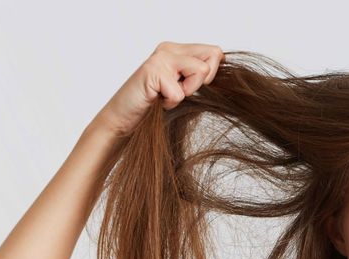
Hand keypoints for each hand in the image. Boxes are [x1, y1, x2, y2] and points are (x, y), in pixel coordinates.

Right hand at [92, 42, 224, 136]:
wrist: (123, 118)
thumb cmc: (154, 107)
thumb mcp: (182, 88)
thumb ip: (198, 76)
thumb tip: (226, 69)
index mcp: (177, 50)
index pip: (215, 52)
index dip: (212, 74)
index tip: (192, 87)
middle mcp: (169, 49)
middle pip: (213, 56)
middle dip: (203, 81)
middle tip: (180, 91)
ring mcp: (160, 59)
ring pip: (201, 71)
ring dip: (186, 93)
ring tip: (166, 96)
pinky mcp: (153, 72)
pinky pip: (180, 93)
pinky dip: (170, 104)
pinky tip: (156, 101)